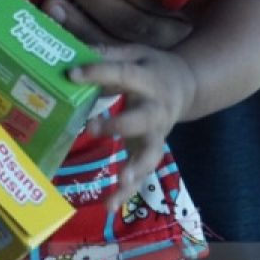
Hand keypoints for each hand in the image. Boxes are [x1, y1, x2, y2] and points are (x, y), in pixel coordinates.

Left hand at [69, 43, 197, 211]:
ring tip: (122, 180)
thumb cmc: (151, 68)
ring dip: (135, 168)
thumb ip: (108, 55)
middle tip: (91, 128)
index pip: (123, 75)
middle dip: (119, 125)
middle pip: (142, 120)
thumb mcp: (135, 53)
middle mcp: (156, 110)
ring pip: (150, 154)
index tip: (72, 74)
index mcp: (150, 80)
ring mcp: (157, 134)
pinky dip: (127, 192)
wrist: (187, 86)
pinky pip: (142, 174)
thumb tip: (74, 55)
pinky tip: (109, 206)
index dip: (98, 73)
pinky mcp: (150, 152)